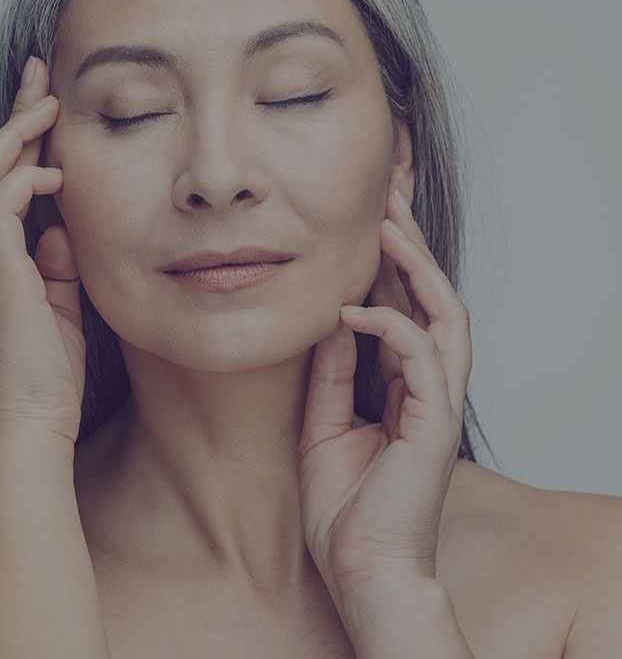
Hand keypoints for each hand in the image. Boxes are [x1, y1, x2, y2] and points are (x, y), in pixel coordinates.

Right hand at [0, 56, 85, 456]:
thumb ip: (56, 270)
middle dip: (13, 122)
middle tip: (39, 78)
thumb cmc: (47, 384)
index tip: (47, 114)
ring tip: (46, 101)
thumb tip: (62, 231)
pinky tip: (55, 174)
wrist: (27, 437)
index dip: (21, 150)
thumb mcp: (59, 313)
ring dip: (14, 137)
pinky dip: (20, 182)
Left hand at [297, 189, 471, 602]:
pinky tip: (354, 310)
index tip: (368, 224)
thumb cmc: (344, 507)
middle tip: (388, 201)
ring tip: (389, 226)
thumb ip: (333, 372)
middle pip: (433, 300)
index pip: (405, 310)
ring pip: (446, 315)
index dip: (390, 266)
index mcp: (404, 387)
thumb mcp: (324, 423)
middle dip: (412, 248)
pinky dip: (392, 326)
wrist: (360, 569)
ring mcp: (437, 403)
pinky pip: (423, 357)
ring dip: (418, 268)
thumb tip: (329, 321)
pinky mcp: (436, 423)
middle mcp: (428, 387)